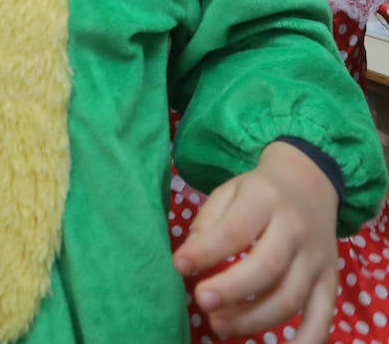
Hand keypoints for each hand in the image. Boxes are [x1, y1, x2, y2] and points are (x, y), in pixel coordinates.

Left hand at [172, 141, 338, 342]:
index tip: (179, 266)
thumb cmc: (257, 192)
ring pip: (291, 297)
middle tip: (201, 302)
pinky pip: (324, 315)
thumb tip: (189, 261)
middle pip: (267, 268)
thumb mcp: (228, 191)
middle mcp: (296, 230)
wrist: (309, 183)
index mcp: (265, 200)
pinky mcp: (332, 280)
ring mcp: (318, 258)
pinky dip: (308, 339)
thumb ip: (208, 223)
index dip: (206, 252)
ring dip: (254, 319)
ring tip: (218, 326)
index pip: (235, 230)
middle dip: (231, 290)